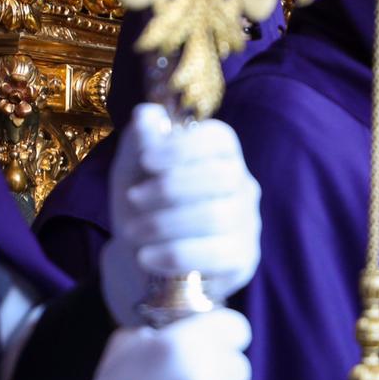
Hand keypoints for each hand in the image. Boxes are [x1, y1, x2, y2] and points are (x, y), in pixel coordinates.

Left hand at [101, 104, 262, 326]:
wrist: (140, 264)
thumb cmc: (142, 210)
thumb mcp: (131, 173)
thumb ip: (139, 143)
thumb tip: (148, 115)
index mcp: (220, 158)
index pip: (220, 139)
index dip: (184, 146)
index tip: (147, 160)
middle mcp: (242, 187)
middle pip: (221, 176)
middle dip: (170, 187)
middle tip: (132, 200)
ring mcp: (247, 225)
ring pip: (217, 216)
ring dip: (165, 223)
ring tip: (132, 234)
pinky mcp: (243, 260)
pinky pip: (218, 255)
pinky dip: (176, 255)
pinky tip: (148, 257)